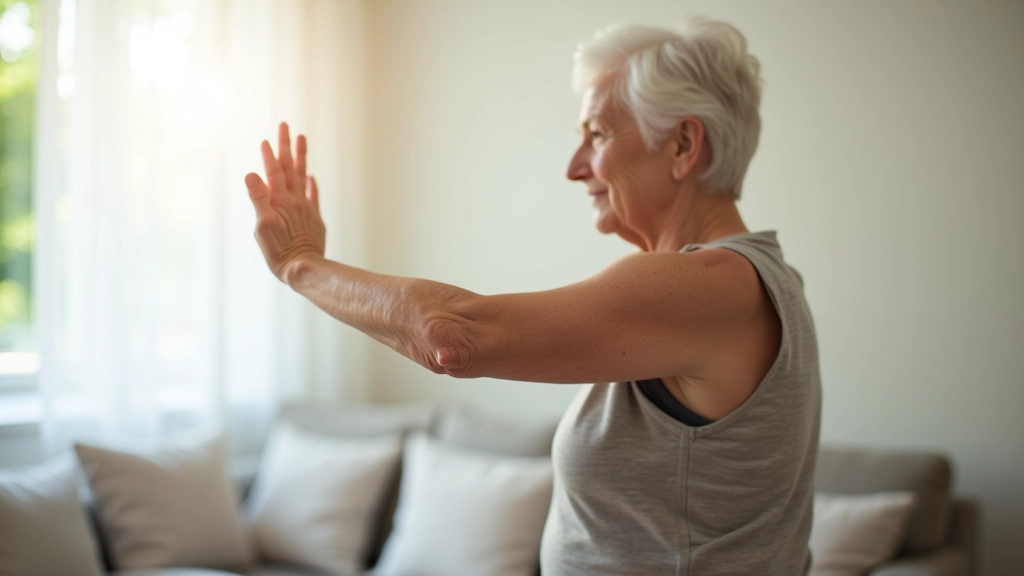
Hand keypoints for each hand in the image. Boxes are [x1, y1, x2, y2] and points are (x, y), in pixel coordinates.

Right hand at [245, 122, 325, 284]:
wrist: (305, 269)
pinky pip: (313, 196)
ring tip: (302, 139)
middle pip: (290, 167)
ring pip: (303, 176)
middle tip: (285, 125)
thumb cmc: (279, 252)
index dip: (269, 155)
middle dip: (286, 146)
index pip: (273, 172)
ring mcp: (306, 208)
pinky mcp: (314, 219)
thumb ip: (258, 199)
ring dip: (301, 157)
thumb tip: (252, 174)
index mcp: (280, 200)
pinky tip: (310, 177)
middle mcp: (295, 200)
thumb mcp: (262, 227)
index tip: (266, 140)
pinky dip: (311, 184)